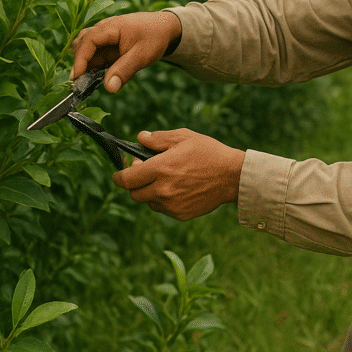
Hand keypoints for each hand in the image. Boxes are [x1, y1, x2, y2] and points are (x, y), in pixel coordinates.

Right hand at [70, 11, 181, 92]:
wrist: (165, 28)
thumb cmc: (155, 37)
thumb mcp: (142, 55)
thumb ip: (125, 70)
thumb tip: (109, 88)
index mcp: (111, 27)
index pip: (88, 40)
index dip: (80, 59)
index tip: (76, 77)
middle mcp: (104, 29)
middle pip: (81, 43)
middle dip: (79, 62)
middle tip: (80, 84)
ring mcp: (105, 37)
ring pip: (86, 50)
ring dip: (85, 65)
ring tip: (87, 83)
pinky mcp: (108, 45)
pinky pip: (95, 55)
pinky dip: (93, 66)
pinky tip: (97, 78)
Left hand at [113, 129, 244, 220]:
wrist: (232, 176)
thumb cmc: (209, 153)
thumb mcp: (184, 137)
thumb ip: (158, 139)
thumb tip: (140, 138)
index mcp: (160, 169)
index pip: (126, 179)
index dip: (119, 176)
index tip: (120, 173)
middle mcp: (162, 190)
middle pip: (133, 194)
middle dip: (135, 183)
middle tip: (147, 172)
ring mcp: (171, 205)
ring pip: (148, 202)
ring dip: (150, 192)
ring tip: (166, 179)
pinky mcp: (180, 214)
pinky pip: (163, 209)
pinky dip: (164, 200)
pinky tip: (178, 189)